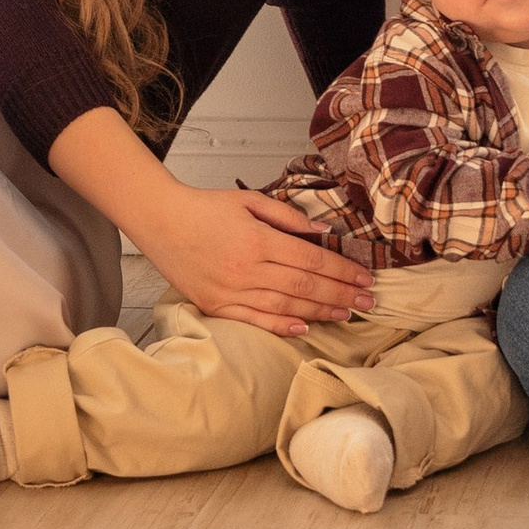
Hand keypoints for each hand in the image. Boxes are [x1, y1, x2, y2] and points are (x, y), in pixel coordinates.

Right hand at [136, 183, 374, 338]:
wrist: (159, 221)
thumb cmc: (204, 207)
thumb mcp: (248, 200)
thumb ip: (286, 216)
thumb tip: (321, 230)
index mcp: (257, 239)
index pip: (311, 259)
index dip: (342, 270)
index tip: (364, 276)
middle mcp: (246, 268)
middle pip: (304, 285)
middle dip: (340, 294)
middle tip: (368, 301)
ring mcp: (230, 290)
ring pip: (285, 305)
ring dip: (319, 311)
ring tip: (345, 314)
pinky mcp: (215, 305)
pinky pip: (254, 320)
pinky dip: (280, 325)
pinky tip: (304, 327)